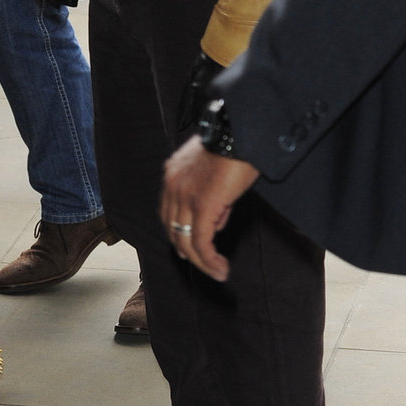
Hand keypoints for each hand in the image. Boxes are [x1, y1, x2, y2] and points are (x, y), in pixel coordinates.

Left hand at [160, 135, 259, 281]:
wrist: (238, 132)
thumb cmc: (232, 146)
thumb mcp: (212, 171)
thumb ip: (208, 195)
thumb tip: (216, 222)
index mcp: (172, 175)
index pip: (168, 213)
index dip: (178, 234)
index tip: (191, 249)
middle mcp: (172, 186)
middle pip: (173, 230)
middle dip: (188, 252)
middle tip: (206, 266)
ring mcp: (185, 196)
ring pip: (185, 241)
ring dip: (202, 262)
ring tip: (218, 273)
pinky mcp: (202, 205)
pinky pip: (201, 241)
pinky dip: (209, 260)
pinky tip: (220, 269)